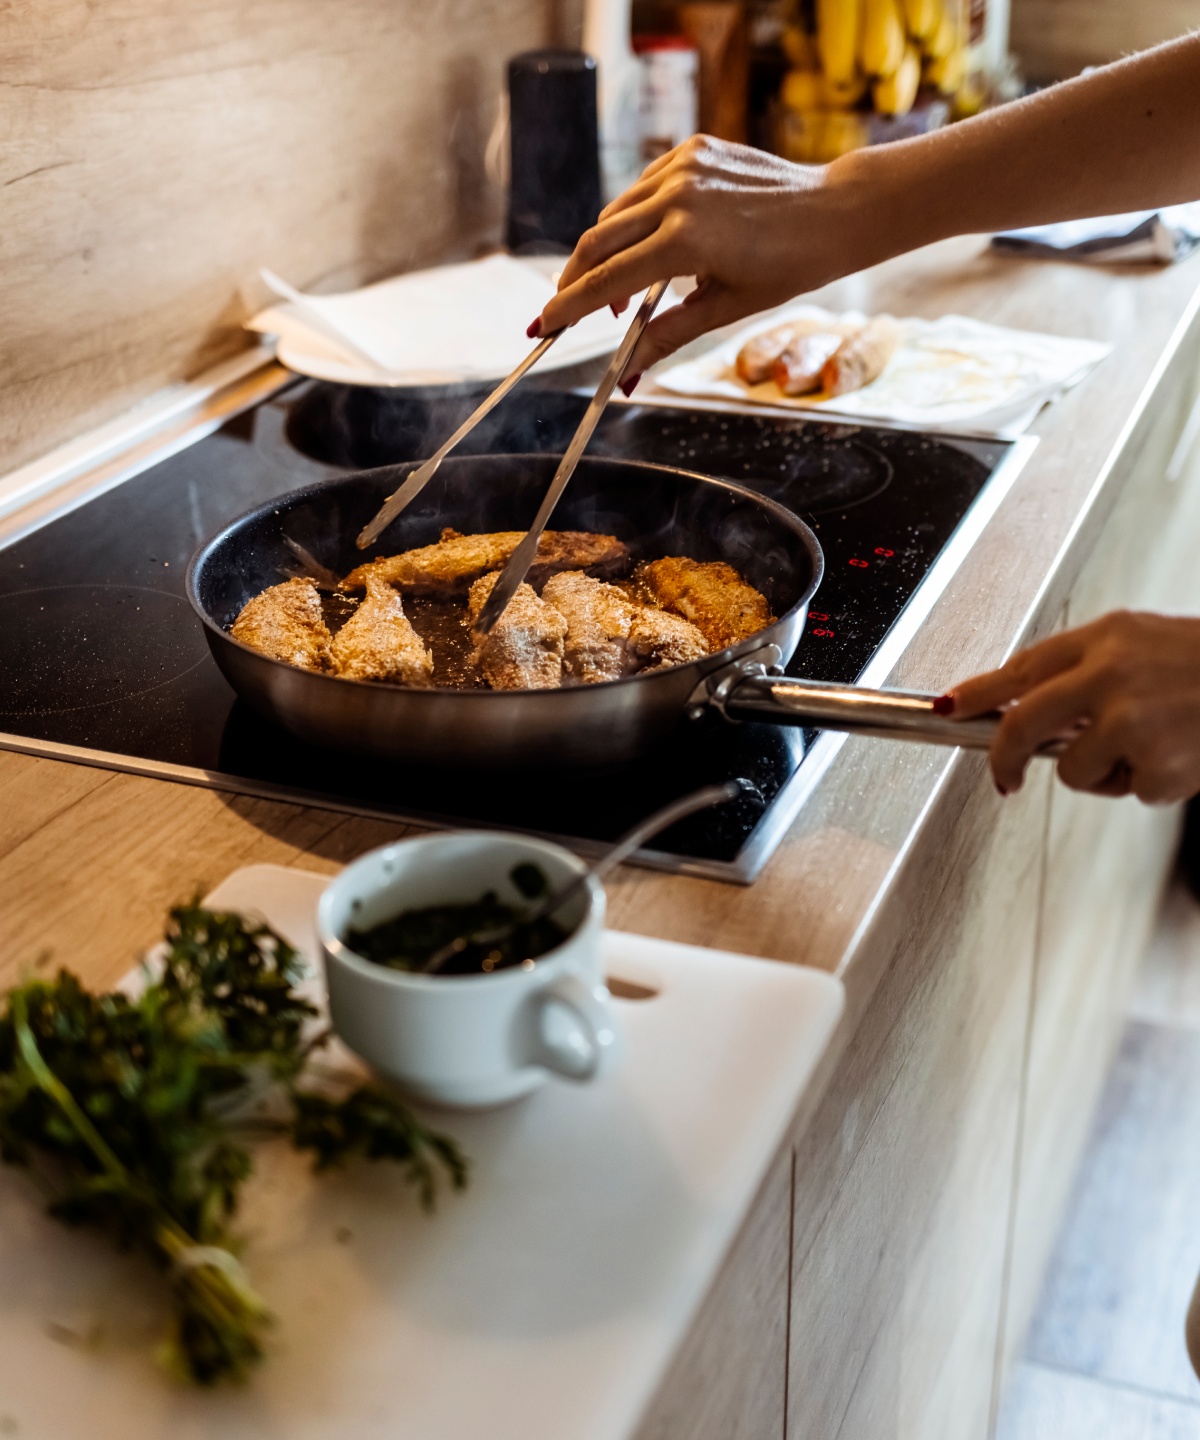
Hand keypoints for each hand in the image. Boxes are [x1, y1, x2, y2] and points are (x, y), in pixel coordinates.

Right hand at [534, 136, 881, 382]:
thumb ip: (665, 336)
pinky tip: (651, 244)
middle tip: (567, 312)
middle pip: (596, 243)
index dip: (567, 309)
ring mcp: (684, 166)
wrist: (833, 212)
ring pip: (615, 214)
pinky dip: (635, 219)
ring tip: (623, 292)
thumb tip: (625, 374)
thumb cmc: (788, 266)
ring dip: (605, 252)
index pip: (605, 282)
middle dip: (574, 281)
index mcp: (685, 241)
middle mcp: (677, 196)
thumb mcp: (724, 308)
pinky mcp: (693, 148)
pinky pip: (643, 188)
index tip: (542, 329)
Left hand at [947, 611, 1199, 802]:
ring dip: (1100, 771)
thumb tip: (1021, 702)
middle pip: (1022, 723)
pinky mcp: (1156, 764)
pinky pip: (1124, 791)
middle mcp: (1112, 674)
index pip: (1021, 667)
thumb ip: (1082, 666)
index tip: (949, 710)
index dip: (978, 692)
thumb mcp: (1139, 641)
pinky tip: (1176, 757)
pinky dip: (1146, 784)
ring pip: (1071, 770)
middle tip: (1003, 778)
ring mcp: (1132, 721)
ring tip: (1146, 746)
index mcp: (1105, 638)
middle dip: (1001, 757)